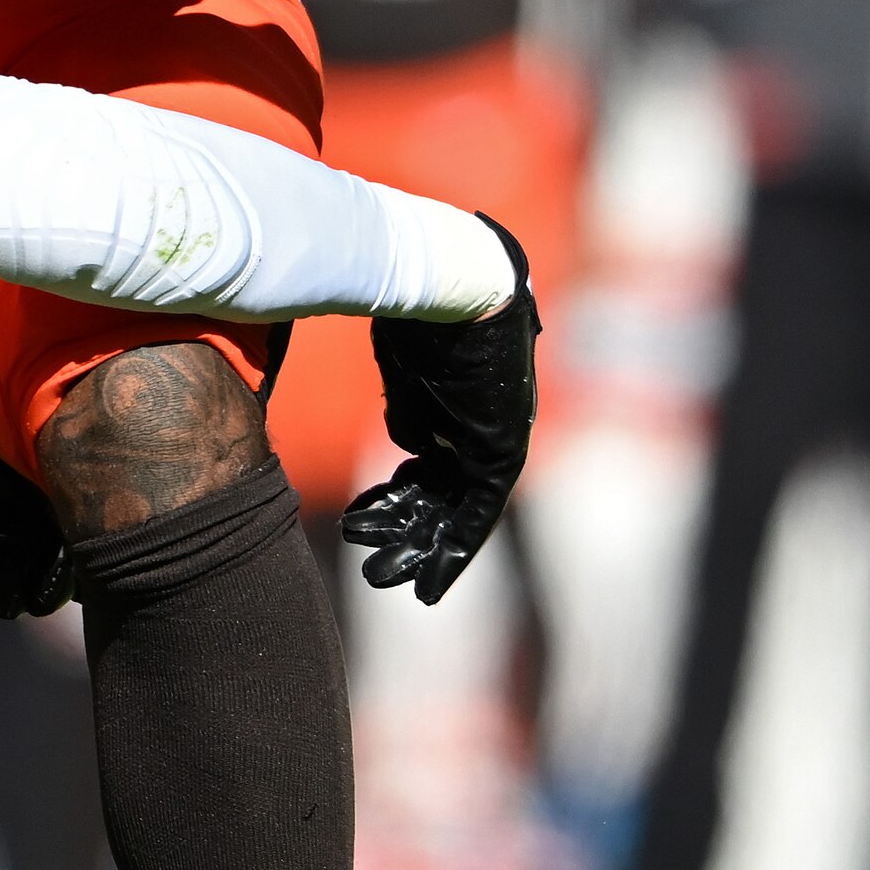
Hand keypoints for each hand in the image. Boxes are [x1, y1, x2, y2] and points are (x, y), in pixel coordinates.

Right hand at [342, 212, 537, 604]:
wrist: (455, 283)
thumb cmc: (418, 313)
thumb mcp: (404, 372)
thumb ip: (408, 412)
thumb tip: (410, 447)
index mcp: (450, 411)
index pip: (427, 470)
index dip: (398, 502)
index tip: (365, 524)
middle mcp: (476, 431)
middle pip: (438, 497)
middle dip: (403, 536)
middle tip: (372, 570)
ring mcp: (494, 441)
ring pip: (452, 513)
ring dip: (416, 549)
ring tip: (377, 577)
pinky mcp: (504, 451)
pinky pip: (478, 514)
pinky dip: (454, 552)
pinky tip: (427, 586)